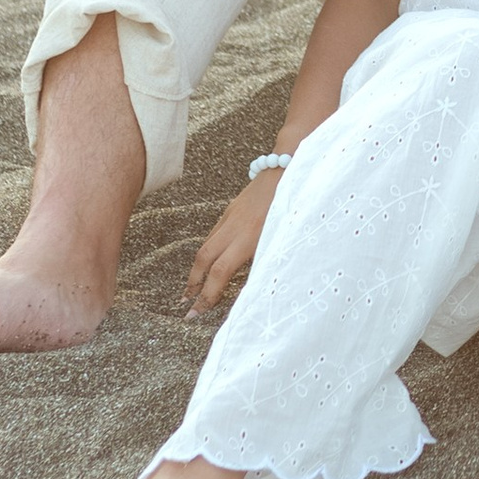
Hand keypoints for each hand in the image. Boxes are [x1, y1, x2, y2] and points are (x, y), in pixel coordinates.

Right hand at [185, 166, 284, 313]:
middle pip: (204, 260)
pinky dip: (207, 250)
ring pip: (205, 246)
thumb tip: (253, 286)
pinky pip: (213, 234)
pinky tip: (208, 260)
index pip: (219, 273)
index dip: (207, 295)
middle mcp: (233, 228)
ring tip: (191, 287)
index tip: (197, 312)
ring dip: (197, 269)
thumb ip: (266, 260)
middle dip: (192, 284)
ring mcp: (229, 217)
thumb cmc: (292, 204)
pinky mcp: (231, 209)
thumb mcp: (283, 237)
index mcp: (248, 238)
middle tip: (185, 304)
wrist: (286, 166)